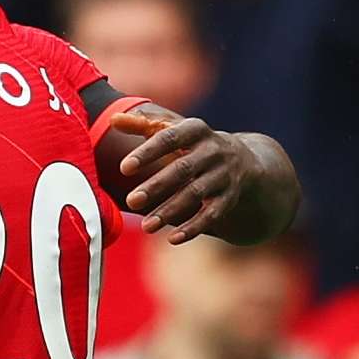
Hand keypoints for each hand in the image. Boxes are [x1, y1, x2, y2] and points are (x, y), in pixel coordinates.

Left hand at [115, 110, 257, 242]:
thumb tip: (114, 119)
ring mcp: (225, 174)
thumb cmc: (192, 143)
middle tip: (131, 201)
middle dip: (157, 186)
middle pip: (183, 169)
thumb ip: (142, 124)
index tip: (124, 168)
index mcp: (195, 129)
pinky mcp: (230, 197)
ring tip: (146, 226)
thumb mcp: (172, 129)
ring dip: (171, 210)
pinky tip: (172, 239)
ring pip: (197, 193)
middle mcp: (214, 150)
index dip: (148, 152)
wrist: (244, 160)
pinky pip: (213, 215)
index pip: (170, 138)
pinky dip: (194, 227)